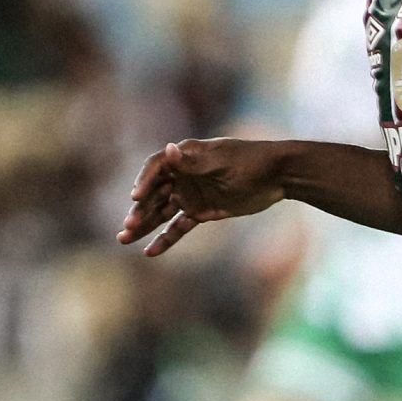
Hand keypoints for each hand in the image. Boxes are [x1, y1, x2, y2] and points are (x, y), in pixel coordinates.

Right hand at [121, 140, 288, 256]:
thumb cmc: (250, 163)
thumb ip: (193, 164)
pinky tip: (150, 252)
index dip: (144, 182)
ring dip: (145, 226)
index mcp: (185, 155)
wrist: (277, 176)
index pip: (156, 168)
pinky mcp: (202, 211)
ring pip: (161, 212)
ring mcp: (191, 194)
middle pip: (154, 193)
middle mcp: (183, 174)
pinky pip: (179, 227)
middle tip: (126, 228)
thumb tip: (169, 149)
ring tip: (124, 240)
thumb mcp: (221, 164)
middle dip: (139, 210)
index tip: (135, 197)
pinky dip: (166, 238)